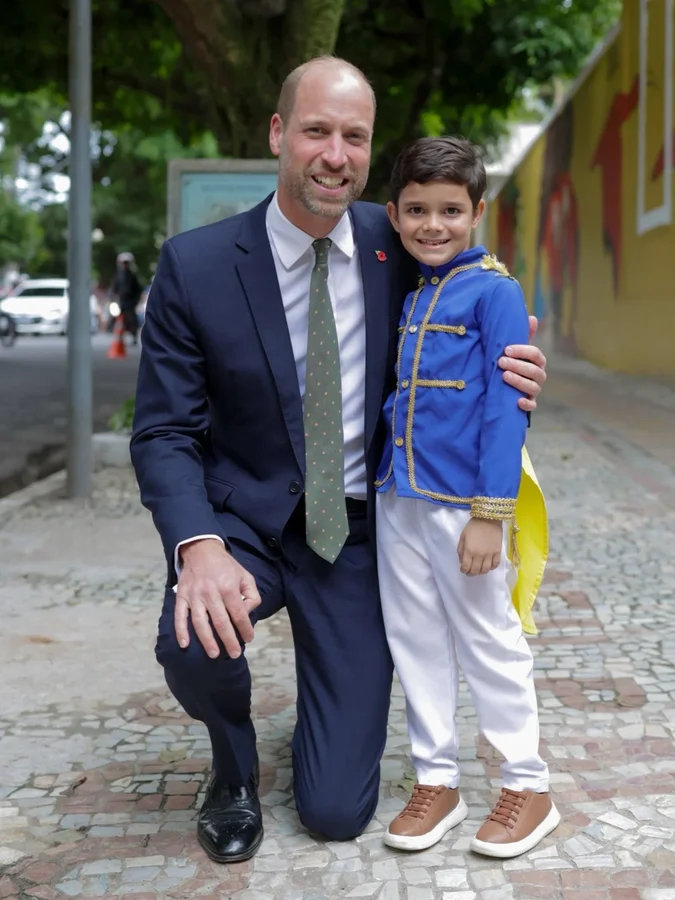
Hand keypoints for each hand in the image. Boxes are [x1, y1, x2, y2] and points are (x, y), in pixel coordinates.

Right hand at [175, 539, 260, 658]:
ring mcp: (195, 595)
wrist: (202, 549)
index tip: (249, 638)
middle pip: (221, 622)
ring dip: (207, 640)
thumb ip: (251, 595)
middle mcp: (211, 593)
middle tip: (234, 654)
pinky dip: (181, 630)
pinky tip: (184, 644)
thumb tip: (246, 614)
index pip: (239, 614)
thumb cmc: (226, 566)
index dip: (245, 629)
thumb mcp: (245, 576)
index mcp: (229, 587)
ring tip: (213, 654)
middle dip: (228, 641)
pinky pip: (180, 615)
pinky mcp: (182, 596)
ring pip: (200, 622)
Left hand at [458, 518, 502, 575]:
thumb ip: (460, 550)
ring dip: (481, 572)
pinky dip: (491, 568)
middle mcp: (479, 555)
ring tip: (479, 570)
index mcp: (469, 550)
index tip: (463, 569)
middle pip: (475, 571)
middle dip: (471, 573)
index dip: (463, 570)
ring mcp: (489, 555)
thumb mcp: (462, 537)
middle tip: (470, 572)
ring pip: (485, 570)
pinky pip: (495, 565)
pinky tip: (488, 566)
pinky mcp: (498, 552)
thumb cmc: (473, 527)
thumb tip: (462, 561)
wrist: (488, 519)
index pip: (465, 567)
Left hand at [498, 315, 546, 411]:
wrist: (505, 384)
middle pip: (534, 371)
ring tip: (504, 376)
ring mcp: (534, 389)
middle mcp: (538, 375)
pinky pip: (532, 406)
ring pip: (533, 387)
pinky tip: (518, 401)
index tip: (506, 349)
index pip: (535, 354)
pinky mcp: (529, 403)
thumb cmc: (512, 361)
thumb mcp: (516, 349)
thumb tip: (532, 316)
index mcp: (537, 361)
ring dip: (519, 381)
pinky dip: (526, 404)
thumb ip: (523, 335)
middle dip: (518, 365)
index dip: (522, 351)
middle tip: (501, 361)